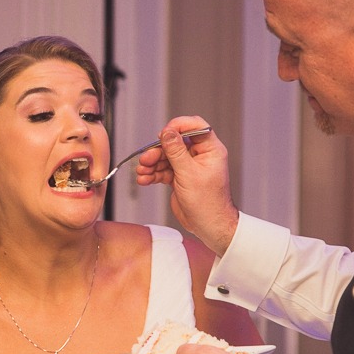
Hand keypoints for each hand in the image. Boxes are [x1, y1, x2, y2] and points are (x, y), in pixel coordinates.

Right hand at [133, 117, 239, 255]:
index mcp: (210, 150)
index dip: (178, 127)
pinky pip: (163, 170)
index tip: (164, 133)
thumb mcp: (189, 174)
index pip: (195, 127)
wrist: (207, 225)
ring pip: (166, 157)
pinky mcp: (180, 177)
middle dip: (158, 150)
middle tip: (146, 159)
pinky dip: (153, 174)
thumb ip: (176, 151)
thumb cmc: (208, 203)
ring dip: (152, 163)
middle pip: (175, 143)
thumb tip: (167, 132)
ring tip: (142, 172)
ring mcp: (189, 167)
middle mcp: (200, 156)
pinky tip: (144, 179)